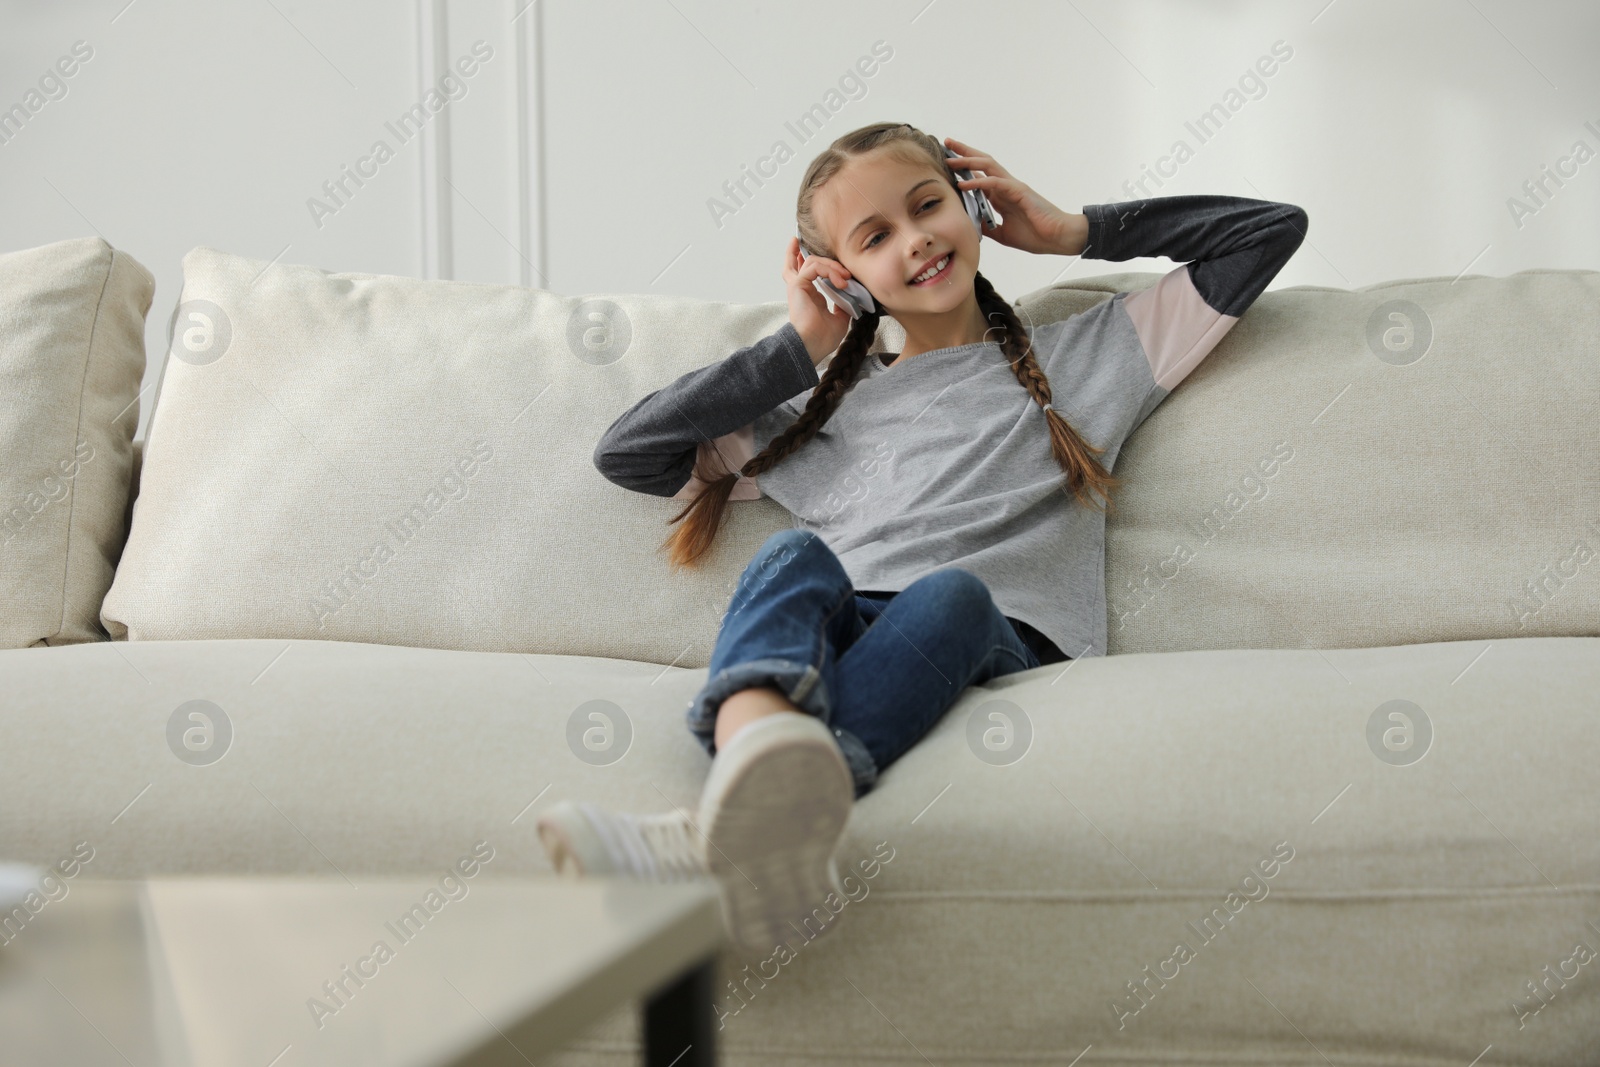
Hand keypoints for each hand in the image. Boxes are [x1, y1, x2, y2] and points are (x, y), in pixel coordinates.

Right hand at [782, 236, 855, 364]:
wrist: (813, 344)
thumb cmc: (823, 338)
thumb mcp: (840, 318)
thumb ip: (843, 304)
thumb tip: (850, 295)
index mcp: (810, 297)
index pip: (810, 273)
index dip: (818, 263)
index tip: (834, 262)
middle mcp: (802, 289)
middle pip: (801, 262)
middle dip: (821, 256)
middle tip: (845, 271)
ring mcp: (799, 286)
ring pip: (813, 261)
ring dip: (832, 266)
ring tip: (846, 278)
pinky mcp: (798, 284)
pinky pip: (814, 266)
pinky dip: (829, 270)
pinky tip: (841, 281)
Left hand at [942, 136, 1082, 255]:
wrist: (1058, 238)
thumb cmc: (1036, 235)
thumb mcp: (1003, 233)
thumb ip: (987, 226)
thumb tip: (970, 224)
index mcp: (1002, 196)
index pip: (979, 176)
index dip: (964, 168)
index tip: (947, 162)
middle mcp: (1006, 187)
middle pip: (982, 163)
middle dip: (963, 153)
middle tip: (946, 143)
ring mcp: (1012, 187)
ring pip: (987, 166)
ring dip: (967, 161)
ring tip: (950, 159)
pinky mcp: (1019, 191)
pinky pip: (995, 183)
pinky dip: (978, 182)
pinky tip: (963, 184)